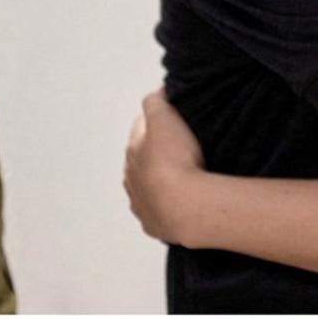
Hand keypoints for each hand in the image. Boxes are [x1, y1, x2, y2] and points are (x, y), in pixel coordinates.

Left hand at [123, 90, 208, 244]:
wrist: (187, 206)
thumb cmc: (176, 159)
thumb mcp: (165, 117)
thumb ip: (157, 101)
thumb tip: (158, 93)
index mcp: (132, 150)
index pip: (141, 128)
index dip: (158, 122)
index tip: (176, 122)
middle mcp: (130, 178)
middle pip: (143, 160)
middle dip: (158, 154)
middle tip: (186, 151)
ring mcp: (140, 205)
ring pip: (147, 188)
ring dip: (161, 183)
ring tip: (186, 180)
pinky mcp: (153, 226)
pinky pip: (158, 212)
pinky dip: (167, 206)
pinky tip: (182, 204)